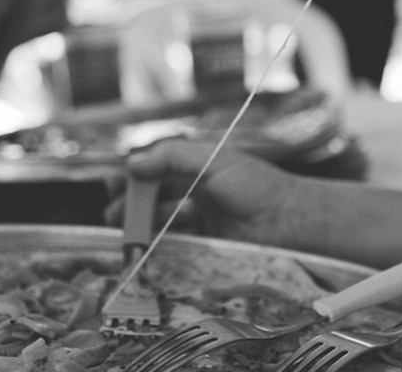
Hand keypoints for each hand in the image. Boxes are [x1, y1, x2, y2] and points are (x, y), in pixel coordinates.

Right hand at [107, 141, 301, 247]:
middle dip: (129, 204)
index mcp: (190, 166)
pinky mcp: (197, 244)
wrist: (287, 221)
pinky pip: (168, 242)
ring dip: (157, 216)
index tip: (114, 184)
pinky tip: (180, 228)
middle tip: (119, 212)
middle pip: (145, 198)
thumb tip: (131, 163)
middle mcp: (186, 191)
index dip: (128, 177)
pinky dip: (163, 237)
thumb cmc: (255, 184)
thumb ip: (171, 157)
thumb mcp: (212, 159)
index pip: (148, 169)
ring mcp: (191, 219)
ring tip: (188, 211)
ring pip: (154, 221)